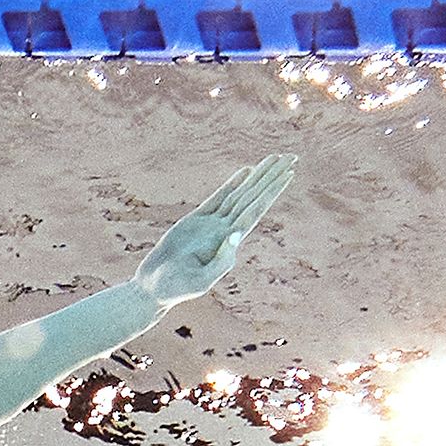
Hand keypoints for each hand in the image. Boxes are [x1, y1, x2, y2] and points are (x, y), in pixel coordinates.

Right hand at [132, 155, 294, 306]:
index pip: (256, 210)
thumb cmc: (177, 289)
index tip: (288, 174)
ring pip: (240, 194)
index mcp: (230, 243)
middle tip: (290, 156)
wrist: (154, 287)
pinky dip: (233, 183)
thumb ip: (221, 261)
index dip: (272, 191)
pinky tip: (247, 172)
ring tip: (274, 158)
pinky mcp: (195, 220)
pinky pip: (219, 197)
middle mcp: (225, 230)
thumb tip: (236, 233)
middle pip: (253, 197)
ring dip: (258, 176)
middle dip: (271, 177)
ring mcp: (211, 224)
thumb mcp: (201, 281)